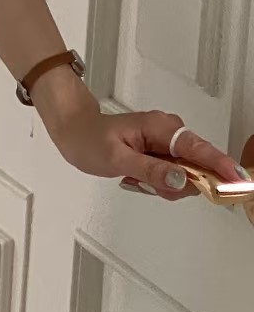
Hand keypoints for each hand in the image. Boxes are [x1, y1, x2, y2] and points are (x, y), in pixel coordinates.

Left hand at [47, 102, 246, 203]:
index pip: (199, 149)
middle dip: (176, 183)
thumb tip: (181, 179)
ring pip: (184, 174)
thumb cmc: (90, 139)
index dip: (220, 166)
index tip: (237, 181)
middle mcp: (170, 132)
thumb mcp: (117, 159)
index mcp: (161, 127)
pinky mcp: (162, 152)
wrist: (74, 131)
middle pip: (196, 166)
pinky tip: (138, 177)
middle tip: (145, 182)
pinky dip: (158, 182)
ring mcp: (167, 143)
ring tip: (135, 177)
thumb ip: (151, 170)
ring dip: (163, 184)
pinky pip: (172, 174)